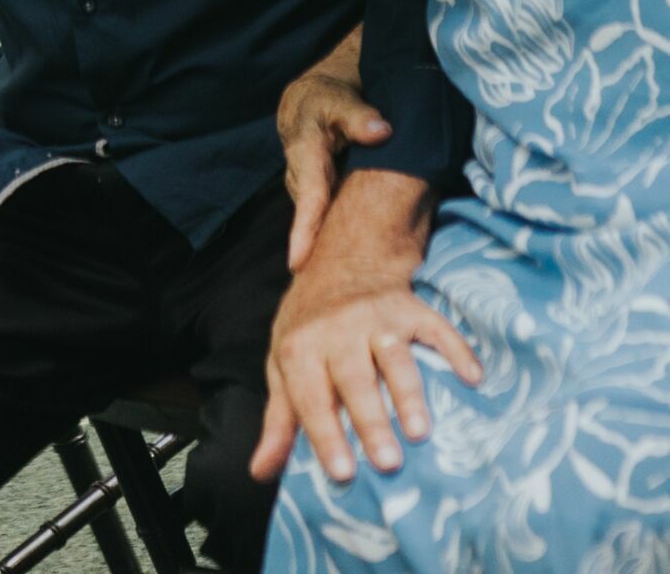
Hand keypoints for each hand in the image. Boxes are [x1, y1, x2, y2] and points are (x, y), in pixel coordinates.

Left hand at [250, 180, 481, 485]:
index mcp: (301, 347)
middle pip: (355, 378)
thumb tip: (261, 472)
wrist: (339, 260)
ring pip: (393, 355)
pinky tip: (473, 377)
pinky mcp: (409, 306)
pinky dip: (456, 350)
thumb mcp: (283, 366)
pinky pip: (435, 327)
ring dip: (408, 393)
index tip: (342, 474)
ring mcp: (376, 315)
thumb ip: (279, 420)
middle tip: (387, 463)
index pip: (311, 397)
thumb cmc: (309, 326)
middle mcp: (338, 328)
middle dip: (371, 421)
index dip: (325, 435)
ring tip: (421, 431)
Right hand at [278, 65, 391, 271]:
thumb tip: (382, 131)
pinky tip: (360, 254)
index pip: (310, 197)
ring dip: (334, 245)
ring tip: (353, 277)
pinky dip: (340, 234)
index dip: (305, 230)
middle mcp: (302, 180)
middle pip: (316, 221)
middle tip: (338, 288)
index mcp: (306, 156)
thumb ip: (358, 117)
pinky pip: (329, 218)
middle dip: (322, 252)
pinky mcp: (319, 198)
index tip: (299, 262)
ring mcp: (309, 192)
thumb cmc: (326, 99)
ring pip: (324, 221)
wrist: (310, 101)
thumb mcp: (339, 100)